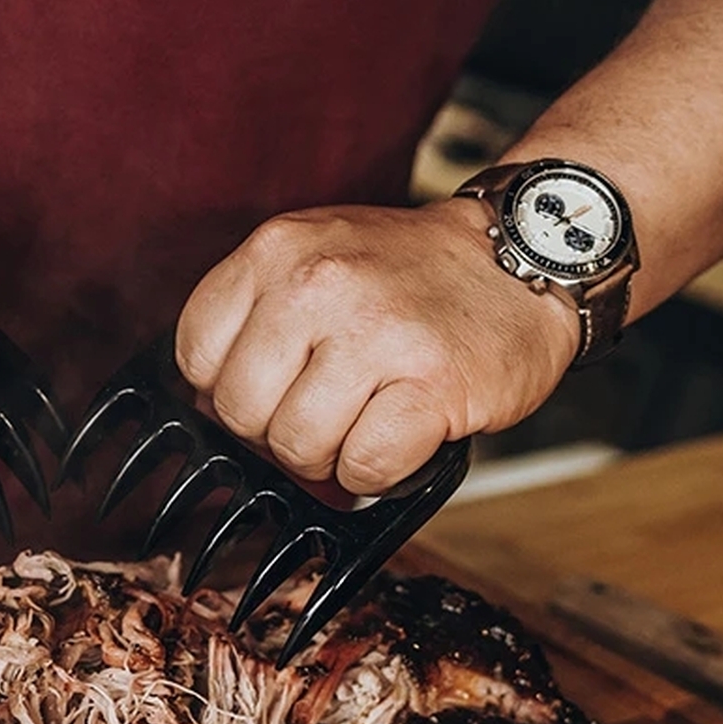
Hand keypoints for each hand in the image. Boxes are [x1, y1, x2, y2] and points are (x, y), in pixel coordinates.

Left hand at [174, 200, 578, 495]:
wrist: (526, 257)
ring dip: (332, 457)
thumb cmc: (413, 280)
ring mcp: (376, 334)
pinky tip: (402, 434)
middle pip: (242, 413)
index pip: (196, 356)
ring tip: (370, 417)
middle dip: (279, 431)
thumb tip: (205, 411)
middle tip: (330, 409)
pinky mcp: (430, 385)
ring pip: (298, 448)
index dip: (231, 389)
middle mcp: (320, 283)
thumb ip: (256, 320)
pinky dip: (379, 473)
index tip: (276, 385)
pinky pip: (364, 469)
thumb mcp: (317, 260)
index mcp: (278, 250)